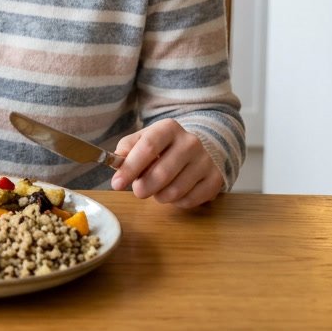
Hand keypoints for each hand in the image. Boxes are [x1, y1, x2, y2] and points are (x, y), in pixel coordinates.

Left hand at [109, 119, 224, 208]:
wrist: (200, 147)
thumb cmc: (164, 146)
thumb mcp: (144, 139)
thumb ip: (127, 148)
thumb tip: (116, 161)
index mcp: (169, 128)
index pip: (147, 147)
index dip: (130, 168)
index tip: (117, 184)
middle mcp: (190, 142)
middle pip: (161, 173)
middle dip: (144, 187)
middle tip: (138, 191)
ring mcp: (205, 161)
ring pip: (175, 191)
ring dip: (159, 196)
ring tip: (157, 189)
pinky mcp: (215, 180)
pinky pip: (189, 201)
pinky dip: (176, 202)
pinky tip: (174, 192)